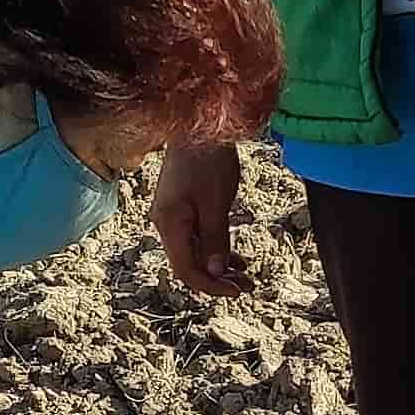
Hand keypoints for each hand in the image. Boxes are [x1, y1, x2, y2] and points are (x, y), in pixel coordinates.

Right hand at [153, 143, 245, 296]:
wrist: (197, 124)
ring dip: (219, 265)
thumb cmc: (206, 160)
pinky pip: (197, 237)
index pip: (187, 271)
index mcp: (170, 225)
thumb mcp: (216, 203)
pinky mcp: (182, 208)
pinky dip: (215, 248)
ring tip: (245, 272)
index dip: (212, 286)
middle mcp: (166, 224)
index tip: (238, 290)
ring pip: (194, 252)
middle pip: (189, 264)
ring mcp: (173, 216)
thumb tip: (216, 272)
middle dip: (218, 278)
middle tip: (248, 285)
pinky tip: (235, 256)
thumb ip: (215, 240)